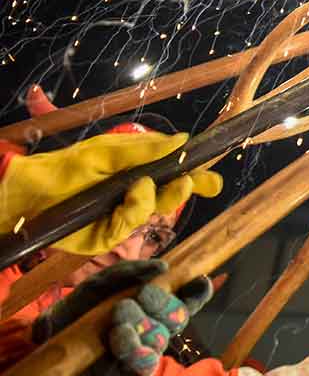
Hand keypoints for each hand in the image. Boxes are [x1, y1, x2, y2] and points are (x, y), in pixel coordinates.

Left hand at [0, 130, 218, 254]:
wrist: (28, 194)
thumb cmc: (65, 168)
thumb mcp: (106, 152)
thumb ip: (144, 149)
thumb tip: (183, 140)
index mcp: (138, 170)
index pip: (174, 171)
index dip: (195, 173)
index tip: (213, 171)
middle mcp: (135, 193)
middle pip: (172, 195)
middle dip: (188, 189)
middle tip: (198, 184)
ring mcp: (123, 215)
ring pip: (156, 208)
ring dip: (158, 197)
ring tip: (144, 185)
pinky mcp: (109, 235)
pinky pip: (133, 223)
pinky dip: (136, 208)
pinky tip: (130, 196)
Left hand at [33, 259, 210, 375]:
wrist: (46, 338)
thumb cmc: (77, 309)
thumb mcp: (99, 283)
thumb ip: (128, 271)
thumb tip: (162, 266)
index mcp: (153, 309)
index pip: (187, 302)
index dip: (198, 293)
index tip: (199, 280)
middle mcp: (154, 330)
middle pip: (178, 319)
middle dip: (164, 304)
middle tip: (142, 295)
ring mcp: (144, 353)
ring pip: (162, 339)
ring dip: (144, 324)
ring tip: (119, 315)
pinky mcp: (129, 375)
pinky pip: (145, 365)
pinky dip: (136, 349)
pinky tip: (120, 336)